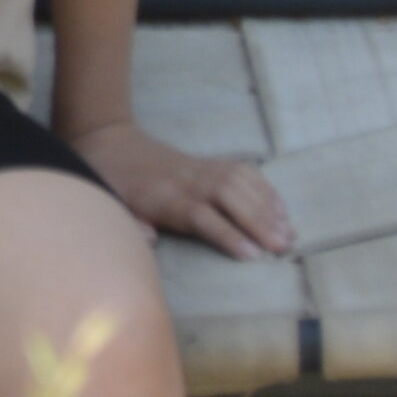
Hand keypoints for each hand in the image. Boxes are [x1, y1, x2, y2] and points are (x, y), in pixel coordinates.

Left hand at [75, 119, 294, 264]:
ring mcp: (199, 169)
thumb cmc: (110, 183)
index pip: (202, 217)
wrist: (107, 141)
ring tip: (288, 232)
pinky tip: (278, 207)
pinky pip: (241, 171)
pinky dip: (263, 187)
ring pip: (240, 183)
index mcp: (164, 198)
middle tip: (283, 246)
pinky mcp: (206, 162)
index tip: (253, 255)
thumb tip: (152, 240)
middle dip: (260, 223)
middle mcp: (187, 182)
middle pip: (230, 199)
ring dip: (267, 207)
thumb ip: (129, 224)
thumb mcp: (109, 206)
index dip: (228, 235)